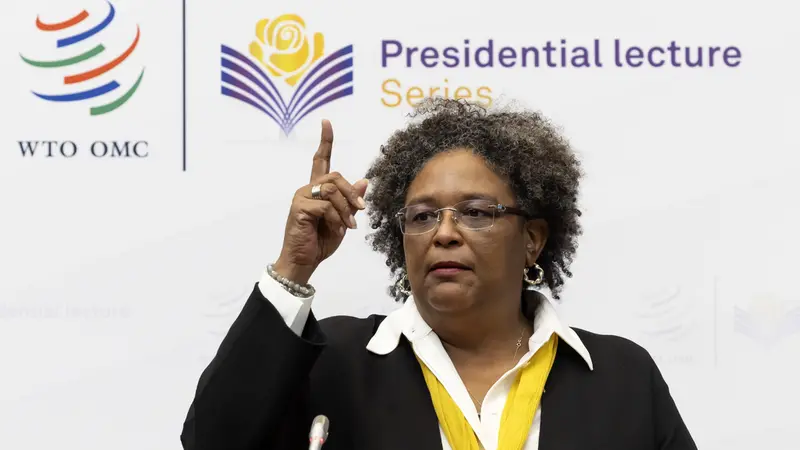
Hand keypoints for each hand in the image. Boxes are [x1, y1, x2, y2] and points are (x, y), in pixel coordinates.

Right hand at [273, 120, 368, 284]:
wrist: (305, 261)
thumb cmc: (320, 241)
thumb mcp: (343, 220)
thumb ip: (351, 202)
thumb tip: (364, 181)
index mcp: (317, 190)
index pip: (320, 160)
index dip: (325, 141)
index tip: (326, 122)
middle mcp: (308, 189)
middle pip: (335, 176)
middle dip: (351, 192)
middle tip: (361, 209)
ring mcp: (301, 197)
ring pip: (332, 190)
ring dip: (346, 208)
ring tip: (348, 226)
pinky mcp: (299, 208)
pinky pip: (326, 205)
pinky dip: (337, 218)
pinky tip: (338, 229)